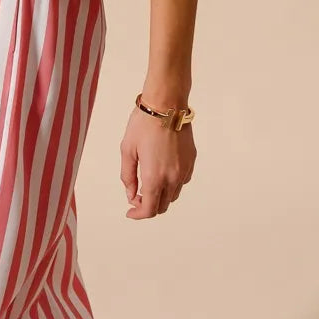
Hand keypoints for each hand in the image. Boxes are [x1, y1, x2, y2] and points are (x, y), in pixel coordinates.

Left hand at [120, 104, 195, 218]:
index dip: (138, 214)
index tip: (130, 211)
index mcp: (154, 177)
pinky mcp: (191, 160)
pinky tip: (163, 171)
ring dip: (161, 196)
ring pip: (173, 195)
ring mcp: (184, 169)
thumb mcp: (127, 149)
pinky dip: (172, 184)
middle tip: (137, 195)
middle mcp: (172, 177)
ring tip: (149, 182)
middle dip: (148, 206)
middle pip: (162, 206)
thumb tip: (131, 195)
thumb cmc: (143, 124)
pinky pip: (182, 181)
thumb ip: (128, 176)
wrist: (166, 104)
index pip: (149, 209)